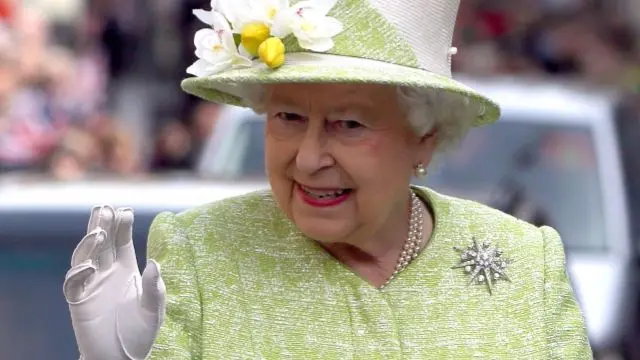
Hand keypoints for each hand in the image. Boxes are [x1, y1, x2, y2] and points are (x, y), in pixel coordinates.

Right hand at [63, 206, 165, 359]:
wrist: (123, 357)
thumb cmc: (141, 331)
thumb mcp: (154, 309)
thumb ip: (155, 288)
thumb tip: (154, 263)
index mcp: (126, 269)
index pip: (122, 241)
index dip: (123, 225)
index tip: (126, 210)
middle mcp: (107, 273)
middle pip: (102, 243)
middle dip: (102, 225)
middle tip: (104, 208)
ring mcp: (91, 285)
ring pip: (84, 257)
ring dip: (89, 244)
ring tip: (98, 232)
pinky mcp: (79, 302)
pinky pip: (73, 284)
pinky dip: (78, 274)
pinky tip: (89, 267)